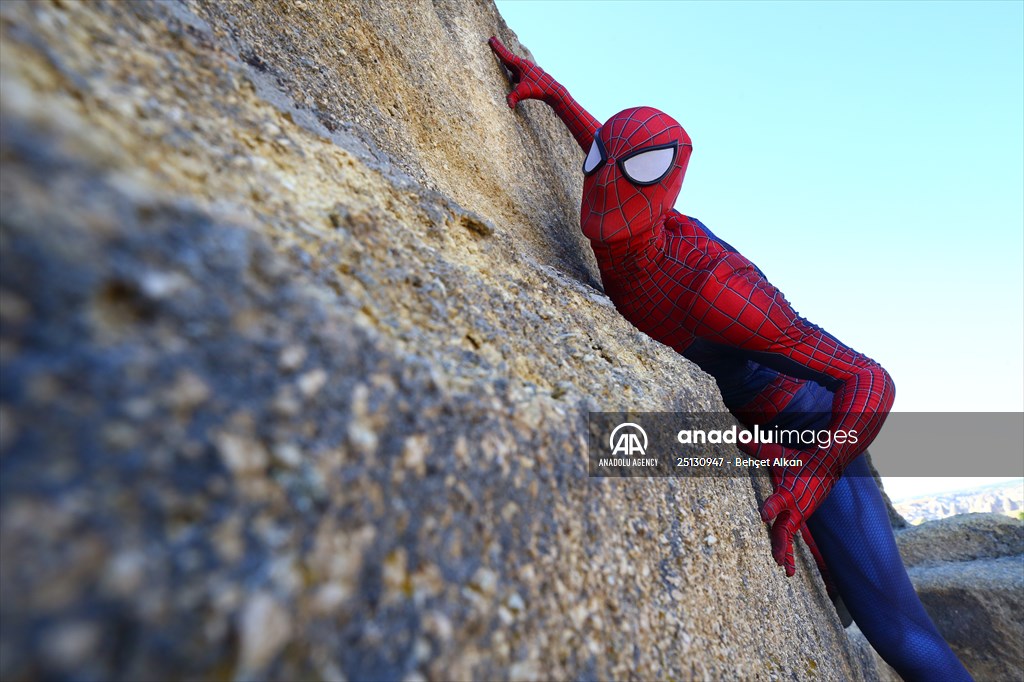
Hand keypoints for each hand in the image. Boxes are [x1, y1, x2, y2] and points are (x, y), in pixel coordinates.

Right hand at [488, 36, 555, 108]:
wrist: (553, 90)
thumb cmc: (539, 90)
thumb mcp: (525, 93)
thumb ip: (515, 97)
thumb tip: (509, 105)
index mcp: (521, 65)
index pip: (506, 56)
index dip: (497, 48)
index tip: (491, 39)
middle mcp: (524, 64)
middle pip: (508, 56)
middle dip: (500, 49)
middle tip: (492, 39)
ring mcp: (527, 68)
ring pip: (514, 62)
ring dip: (506, 58)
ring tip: (500, 54)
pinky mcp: (530, 74)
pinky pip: (518, 70)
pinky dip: (513, 69)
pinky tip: (512, 75)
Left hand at [739, 439, 830, 576]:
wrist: (828, 466)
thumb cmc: (799, 459)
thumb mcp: (777, 452)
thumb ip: (756, 448)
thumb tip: (735, 435)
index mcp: (789, 491)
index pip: (778, 501)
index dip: (771, 507)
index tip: (763, 515)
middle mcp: (796, 507)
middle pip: (786, 527)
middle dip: (781, 543)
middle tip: (776, 558)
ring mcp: (799, 515)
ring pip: (790, 537)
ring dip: (787, 553)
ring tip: (785, 572)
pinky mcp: (800, 520)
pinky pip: (793, 538)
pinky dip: (790, 554)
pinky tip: (788, 571)